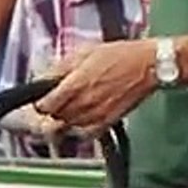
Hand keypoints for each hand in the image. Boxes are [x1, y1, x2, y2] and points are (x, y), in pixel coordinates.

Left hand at [34, 39, 158, 131]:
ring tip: (68, 110)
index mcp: (74, 85)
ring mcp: (95, 115)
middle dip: (51, 111)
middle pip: (54, 118)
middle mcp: (83, 104)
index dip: (40, 103)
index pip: (45, 105)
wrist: (147, 66)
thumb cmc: (118, 55)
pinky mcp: (108, 122)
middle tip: (54, 103)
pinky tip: (80, 120)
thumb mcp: (83, 52)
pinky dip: (79, 130)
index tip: (41, 100)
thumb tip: (43, 78)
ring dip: (64, 121)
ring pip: (67, 128)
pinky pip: (85, 134)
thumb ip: (61, 68)